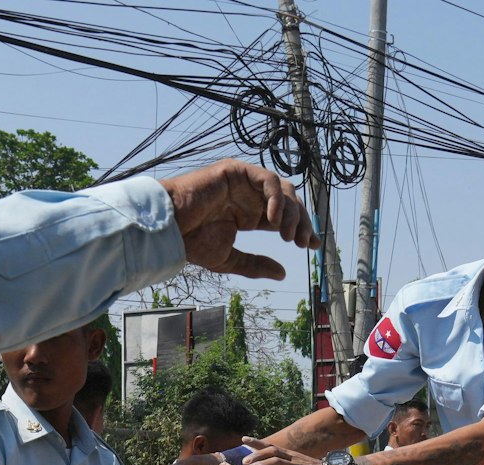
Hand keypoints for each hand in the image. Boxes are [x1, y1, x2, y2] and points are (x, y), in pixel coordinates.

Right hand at [159, 159, 317, 280]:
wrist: (169, 228)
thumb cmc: (192, 242)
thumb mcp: (230, 259)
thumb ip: (256, 265)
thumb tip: (282, 273)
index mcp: (249, 214)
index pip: (284, 217)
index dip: (302, 228)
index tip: (314, 245)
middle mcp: (249, 197)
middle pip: (289, 202)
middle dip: (301, 222)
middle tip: (303, 243)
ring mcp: (243, 182)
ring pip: (283, 189)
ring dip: (291, 212)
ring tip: (288, 235)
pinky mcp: (236, 171)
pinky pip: (267, 179)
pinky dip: (276, 198)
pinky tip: (274, 220)